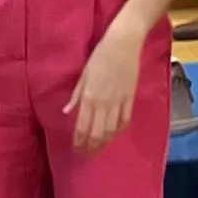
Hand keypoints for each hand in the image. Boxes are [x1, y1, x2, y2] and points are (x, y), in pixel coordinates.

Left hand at [64, 27, 143, 154]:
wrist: (124, 43)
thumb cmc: (100, 55)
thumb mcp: (84, 74)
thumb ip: (76, 95)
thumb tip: (66, 111)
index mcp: (89, 97)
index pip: (82, 127)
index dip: (79, 141)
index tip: (76, 150)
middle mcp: (103, 103)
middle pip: (97, 133)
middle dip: (91, 147)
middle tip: (86, 154)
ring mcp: (119, 101)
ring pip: (111, 130)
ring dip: (104, 142)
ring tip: (99, 148)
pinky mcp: (131, 97)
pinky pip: (125, 120)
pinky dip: (119, 130)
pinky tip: (114, 134)